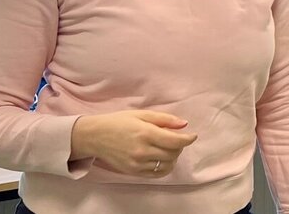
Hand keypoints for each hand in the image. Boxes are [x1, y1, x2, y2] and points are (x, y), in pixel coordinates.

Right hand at [70, 110, 198, 176]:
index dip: (188, 139)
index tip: (192, 135)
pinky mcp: (133, 172)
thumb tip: (184, 124)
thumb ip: (164, 119)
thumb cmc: (118, 122)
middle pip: (173, 153)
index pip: (175, 141)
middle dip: (180, 146)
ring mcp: (137, 163)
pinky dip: (164, 167)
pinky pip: (156, 174)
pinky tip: (162, 159)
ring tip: (169, 149)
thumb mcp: (142, 114)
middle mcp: (142, 150)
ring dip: (173, 157)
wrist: (95, 136)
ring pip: (166, 165)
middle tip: (176, 139)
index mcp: (145, 133)